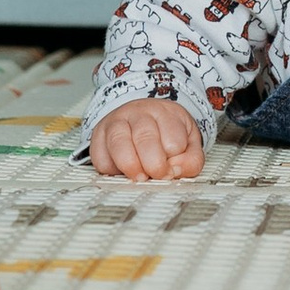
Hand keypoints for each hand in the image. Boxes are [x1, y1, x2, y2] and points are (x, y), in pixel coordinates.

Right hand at [90, 99, 207, 180]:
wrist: (142, 115)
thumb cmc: (166, 132)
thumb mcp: (188, 142)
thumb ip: (191, 160)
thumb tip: (176, 172)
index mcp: (165, 113)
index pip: (173, 139)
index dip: (174, 161)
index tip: (173, 169)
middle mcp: (139, 113)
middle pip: (145, 139)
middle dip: (154, 165)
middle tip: (157, 176)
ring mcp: (115, 122)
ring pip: (119, 144)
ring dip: (131, 167)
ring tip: (140, 176)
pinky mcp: (98, 136)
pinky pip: (100, 157)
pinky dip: (110, 170)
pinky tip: (121, 170)